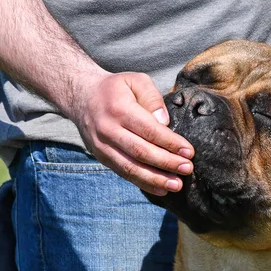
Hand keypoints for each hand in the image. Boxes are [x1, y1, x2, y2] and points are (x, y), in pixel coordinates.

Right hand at [71, 71, 193, 195]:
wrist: (81, 97)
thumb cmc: (116, 89)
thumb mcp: (135, 81)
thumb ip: (152, 98)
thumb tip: (164, 122)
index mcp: (119, 109)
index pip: (149, 130)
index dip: (170, 143)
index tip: (189, 152)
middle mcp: (108, 130)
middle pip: (141, 152)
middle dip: (167, 163)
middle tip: (187, 168)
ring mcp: (103, 147)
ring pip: (131, 168)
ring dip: (156, 179)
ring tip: (177, 185)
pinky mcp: (102, 158)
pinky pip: (124, 173)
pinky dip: (143, 183)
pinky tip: (161, 189)